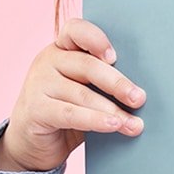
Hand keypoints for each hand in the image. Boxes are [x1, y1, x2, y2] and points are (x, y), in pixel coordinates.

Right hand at [0, 18, 145, 172]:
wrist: (31, 143)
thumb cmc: (67, 112)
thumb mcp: (84, 90)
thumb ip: (102, 83)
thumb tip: (142, 92)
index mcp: (62, 48)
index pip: (76, 30)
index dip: (96, 39)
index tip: (115, 57)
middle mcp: (48, 60)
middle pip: (87, 66)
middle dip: (118, 84)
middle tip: (140, 99)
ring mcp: (39, 84)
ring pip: (82, 94)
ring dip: (113, 110)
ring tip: (134, 124)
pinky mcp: (36, 109)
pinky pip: (71, 113)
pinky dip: (95, 120)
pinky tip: (113, 126)